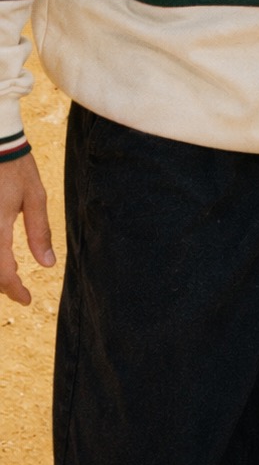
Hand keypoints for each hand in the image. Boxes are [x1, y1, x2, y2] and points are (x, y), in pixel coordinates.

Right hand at [0, 153, 54, 305]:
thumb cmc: (15, 166)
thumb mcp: (34, 196)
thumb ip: (39, 232)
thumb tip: (48, 264)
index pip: (3, 273)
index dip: (14, 291)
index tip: (26, 299)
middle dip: (2, 284)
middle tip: (18, 289)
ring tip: (10, 272)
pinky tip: (1, 254)